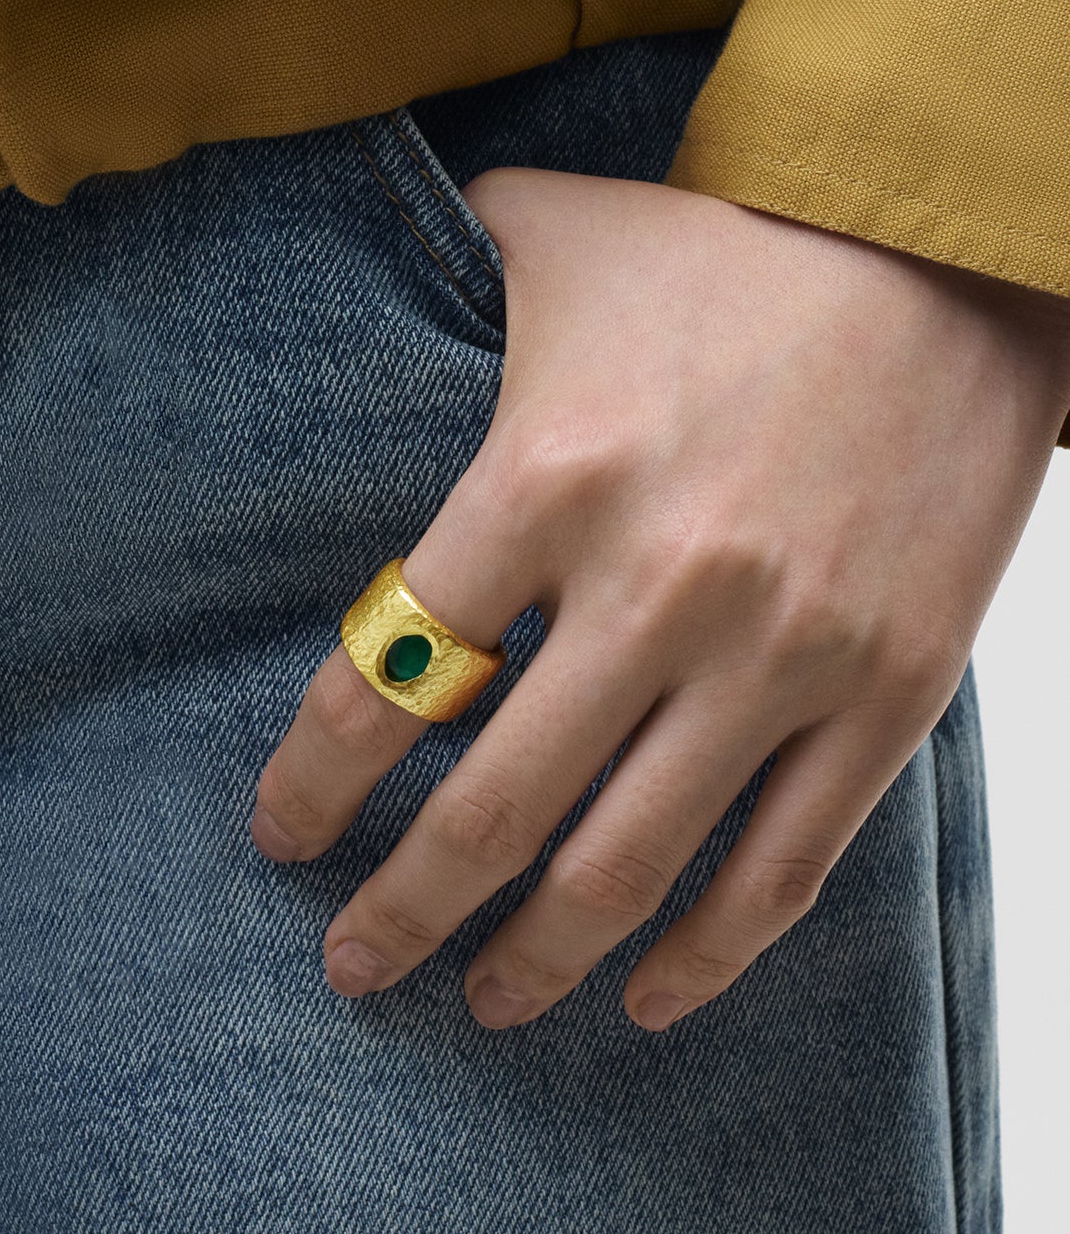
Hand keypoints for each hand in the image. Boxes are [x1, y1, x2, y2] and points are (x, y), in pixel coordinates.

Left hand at [251, 169, 1069, 1030]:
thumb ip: (441, 261)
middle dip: (402, 910)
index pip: (389, 676)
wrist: (952, 249)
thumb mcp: (560, 231)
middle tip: (351, 964)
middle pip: (492, 808)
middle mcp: (657, 584)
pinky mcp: (889, 692)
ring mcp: (782, 653)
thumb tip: (355, 269)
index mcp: (547, 478)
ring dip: (537, 961)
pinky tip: (644, 996)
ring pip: (628, 868)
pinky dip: (705, 956)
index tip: (282, 836)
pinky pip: (784, 868)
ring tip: (482, 1002)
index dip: (317, 781)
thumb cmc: (734, 246)